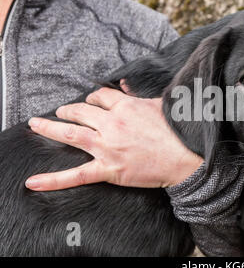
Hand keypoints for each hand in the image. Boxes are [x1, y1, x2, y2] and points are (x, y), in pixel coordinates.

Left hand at [25, 86, 202, 190]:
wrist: (186, 158)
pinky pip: (77, 175)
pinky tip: (33, 182)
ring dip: (50, 128)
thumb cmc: (176, 131)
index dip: (92, 98)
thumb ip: (137, 95)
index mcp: (126, 106)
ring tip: (36, 124)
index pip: (99, 96)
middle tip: (61, 112)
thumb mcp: (159, 105)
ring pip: (71, 135)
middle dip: (68, 110)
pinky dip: (54, 180)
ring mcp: (108, 147)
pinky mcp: (110, 169)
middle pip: (81, 111)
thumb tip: (123, 85)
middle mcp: (113, 124)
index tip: (91, 101)